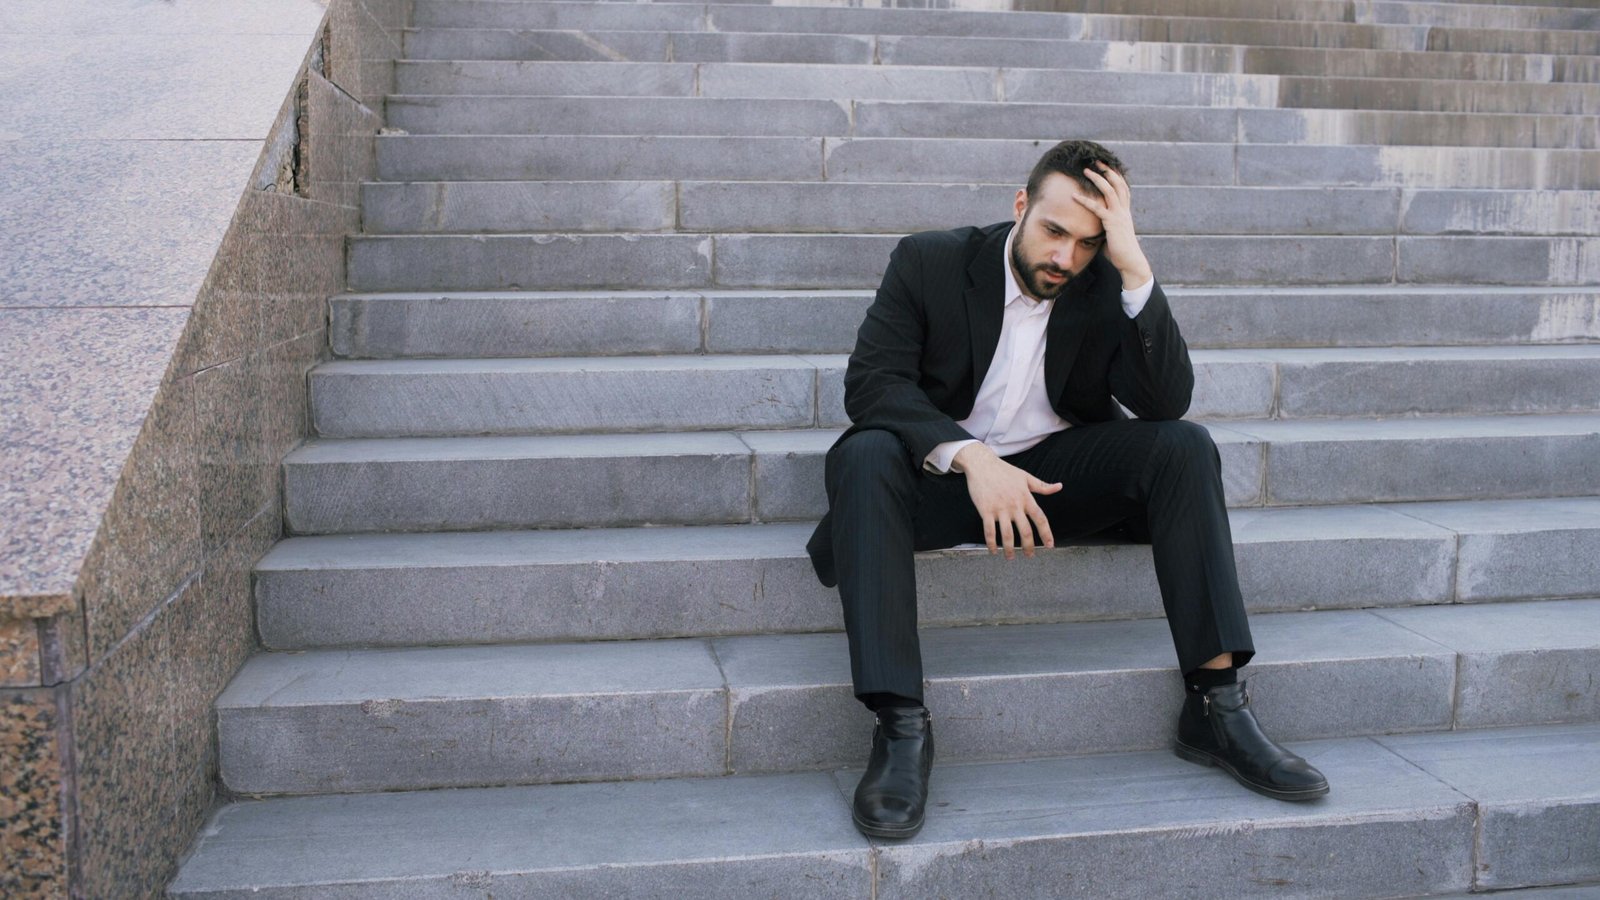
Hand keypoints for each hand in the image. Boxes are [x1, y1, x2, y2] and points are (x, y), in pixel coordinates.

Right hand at [953, 444, 1061, 559]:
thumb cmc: (1004, 470)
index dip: (1046, 533)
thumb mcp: (1025, 476)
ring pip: (1007, 535)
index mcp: (1026, 498)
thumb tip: (1059, 486)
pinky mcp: (985, 510)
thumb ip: (1042, 486)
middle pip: (1025, 531)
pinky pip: (989, 531)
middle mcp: (1015, 505)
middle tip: (1030, 555)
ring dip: (1010, 549)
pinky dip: (991, 543)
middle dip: (1029, 547)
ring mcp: (999, 508)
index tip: (1049, 545)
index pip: (1040, 518)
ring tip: (1011, 557)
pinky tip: (993, 551)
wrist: (982, 464)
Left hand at [1076, 161, 1152, 289]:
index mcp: (1125, 213)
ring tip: (1086, 170)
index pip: (1122, 189)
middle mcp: (1124, 211)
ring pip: (1110, 190)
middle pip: (1118, 184)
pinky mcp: (1112, 223)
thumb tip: (1092, 227)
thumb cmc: (1120, 253)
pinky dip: (1085, 201)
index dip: (1116, 176)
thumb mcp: (1111, 236)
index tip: (1107, 167)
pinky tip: (1074, 196)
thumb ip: (1103, 227)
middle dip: (1108, 171)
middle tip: (1097, 161)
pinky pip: (1098, 208)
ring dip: (1098, 178)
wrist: (1131, 263)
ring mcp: (1119, 215)